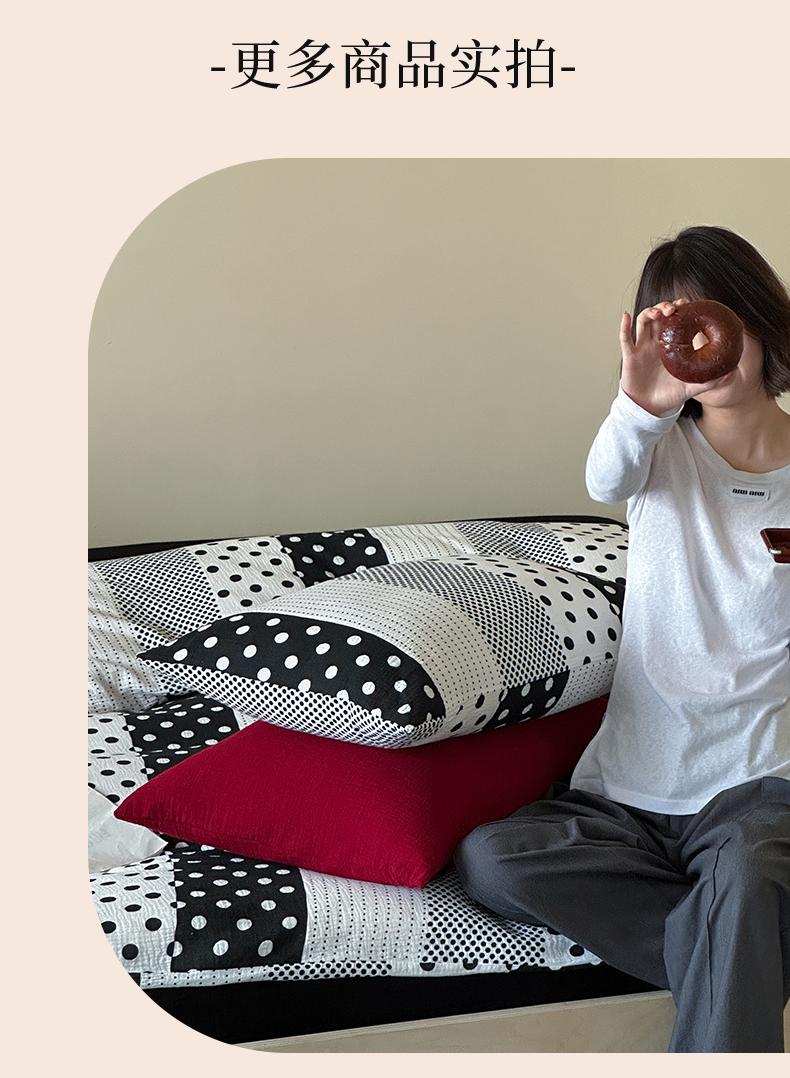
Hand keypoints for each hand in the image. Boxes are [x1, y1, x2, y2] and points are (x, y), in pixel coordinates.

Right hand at [619, 300, 725, 416]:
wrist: (651, 409)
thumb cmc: (670, 396)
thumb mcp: (692, 387)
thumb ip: (710, 381)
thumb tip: (732, 373)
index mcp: (671, 346)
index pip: (675, 321)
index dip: (679, 310)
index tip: (687, 303)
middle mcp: (656, 342)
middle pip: (659, 316)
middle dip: (665, 307)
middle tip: (673, 308)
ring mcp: (642, 348)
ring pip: (643, 322)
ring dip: (649, 313)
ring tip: (657, 312)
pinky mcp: (630, 356)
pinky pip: (625, 338)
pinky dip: (625, 326)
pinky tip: (627, 317)